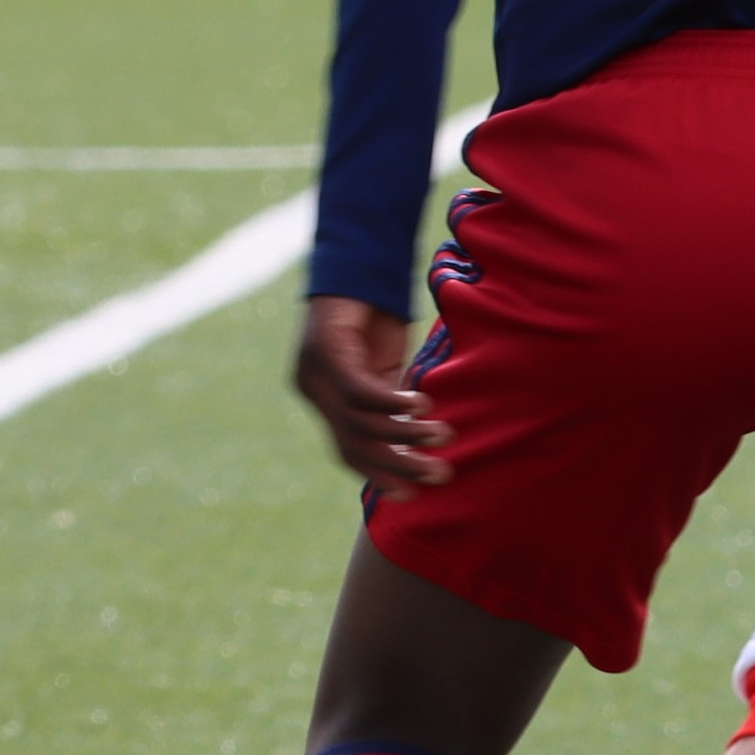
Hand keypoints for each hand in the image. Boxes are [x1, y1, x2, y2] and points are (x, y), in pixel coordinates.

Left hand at [292, 295, 448, 489]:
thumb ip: (393, 401)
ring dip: (405, 434)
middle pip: (352, 446)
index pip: (347, 453)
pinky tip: (423, 405)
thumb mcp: (386, 367)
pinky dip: (393, 402)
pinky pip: (360, 390)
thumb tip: (420, 440)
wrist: (360, 261)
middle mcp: (312, 389)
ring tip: (442, 437)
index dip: (380, 476)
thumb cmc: (376, 314)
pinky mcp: (326, 349)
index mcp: (323, 399)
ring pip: (360, 422)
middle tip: (438, 476)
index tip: (413, 493)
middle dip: (397, 466)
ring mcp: (314, 371)